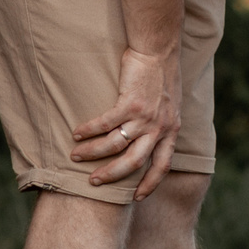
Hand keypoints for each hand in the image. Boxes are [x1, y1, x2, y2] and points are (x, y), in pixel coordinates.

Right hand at [72, 46, 182, 198]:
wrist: (159, 49)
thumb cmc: (162, 75)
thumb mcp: (172, 105)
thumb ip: (163, 123)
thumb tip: (150, 140)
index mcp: (171, 130)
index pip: (163, 166)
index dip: (150, 184)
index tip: (137, 198)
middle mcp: (160, 127)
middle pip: (134, 163)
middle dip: (112, 175)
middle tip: (94, 182)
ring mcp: (145, 116)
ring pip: (115, 145)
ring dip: (92, 153)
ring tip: (76, 156)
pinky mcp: (130, 103)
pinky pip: (105, 124)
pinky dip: (88, 131)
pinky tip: (76, 133)